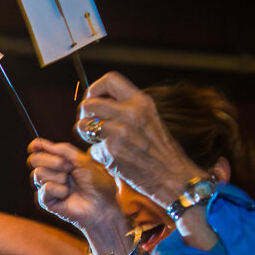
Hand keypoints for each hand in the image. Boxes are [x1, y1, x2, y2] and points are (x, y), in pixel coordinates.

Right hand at [26, 139, 123, 232]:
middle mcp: (51, 174)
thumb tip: (41, 143)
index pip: (41, 151)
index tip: (36, 145)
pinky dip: (59, 190)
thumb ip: (64, 150)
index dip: (37, 146)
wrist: (101, 205)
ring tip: (70, 184)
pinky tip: (67, 195)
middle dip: (51, 160)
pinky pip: (45, 188)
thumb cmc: (97, 184)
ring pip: (38, 173)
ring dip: (58, 176)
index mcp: (61, 162)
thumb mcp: (84, 161)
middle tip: (68, 167)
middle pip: (34, 160)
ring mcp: (48, 187)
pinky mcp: (46, 200)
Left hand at [77, 72, 201, 205]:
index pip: (109, 79)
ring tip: (101, 141)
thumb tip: (96, 104)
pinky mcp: (111, 149)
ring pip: (84, 125)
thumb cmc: (157, 149)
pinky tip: (113, 158)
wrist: (170, 174)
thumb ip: (125, 109)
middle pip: (89, 104)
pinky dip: (98, 154)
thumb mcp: (147, 118)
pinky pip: (91, 147)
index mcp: (140, 101)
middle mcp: (130, 112)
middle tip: (93, 126)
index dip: (95, 89)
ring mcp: (120, 131)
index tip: (94, 100)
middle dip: (85, 116)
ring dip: (87, 135)